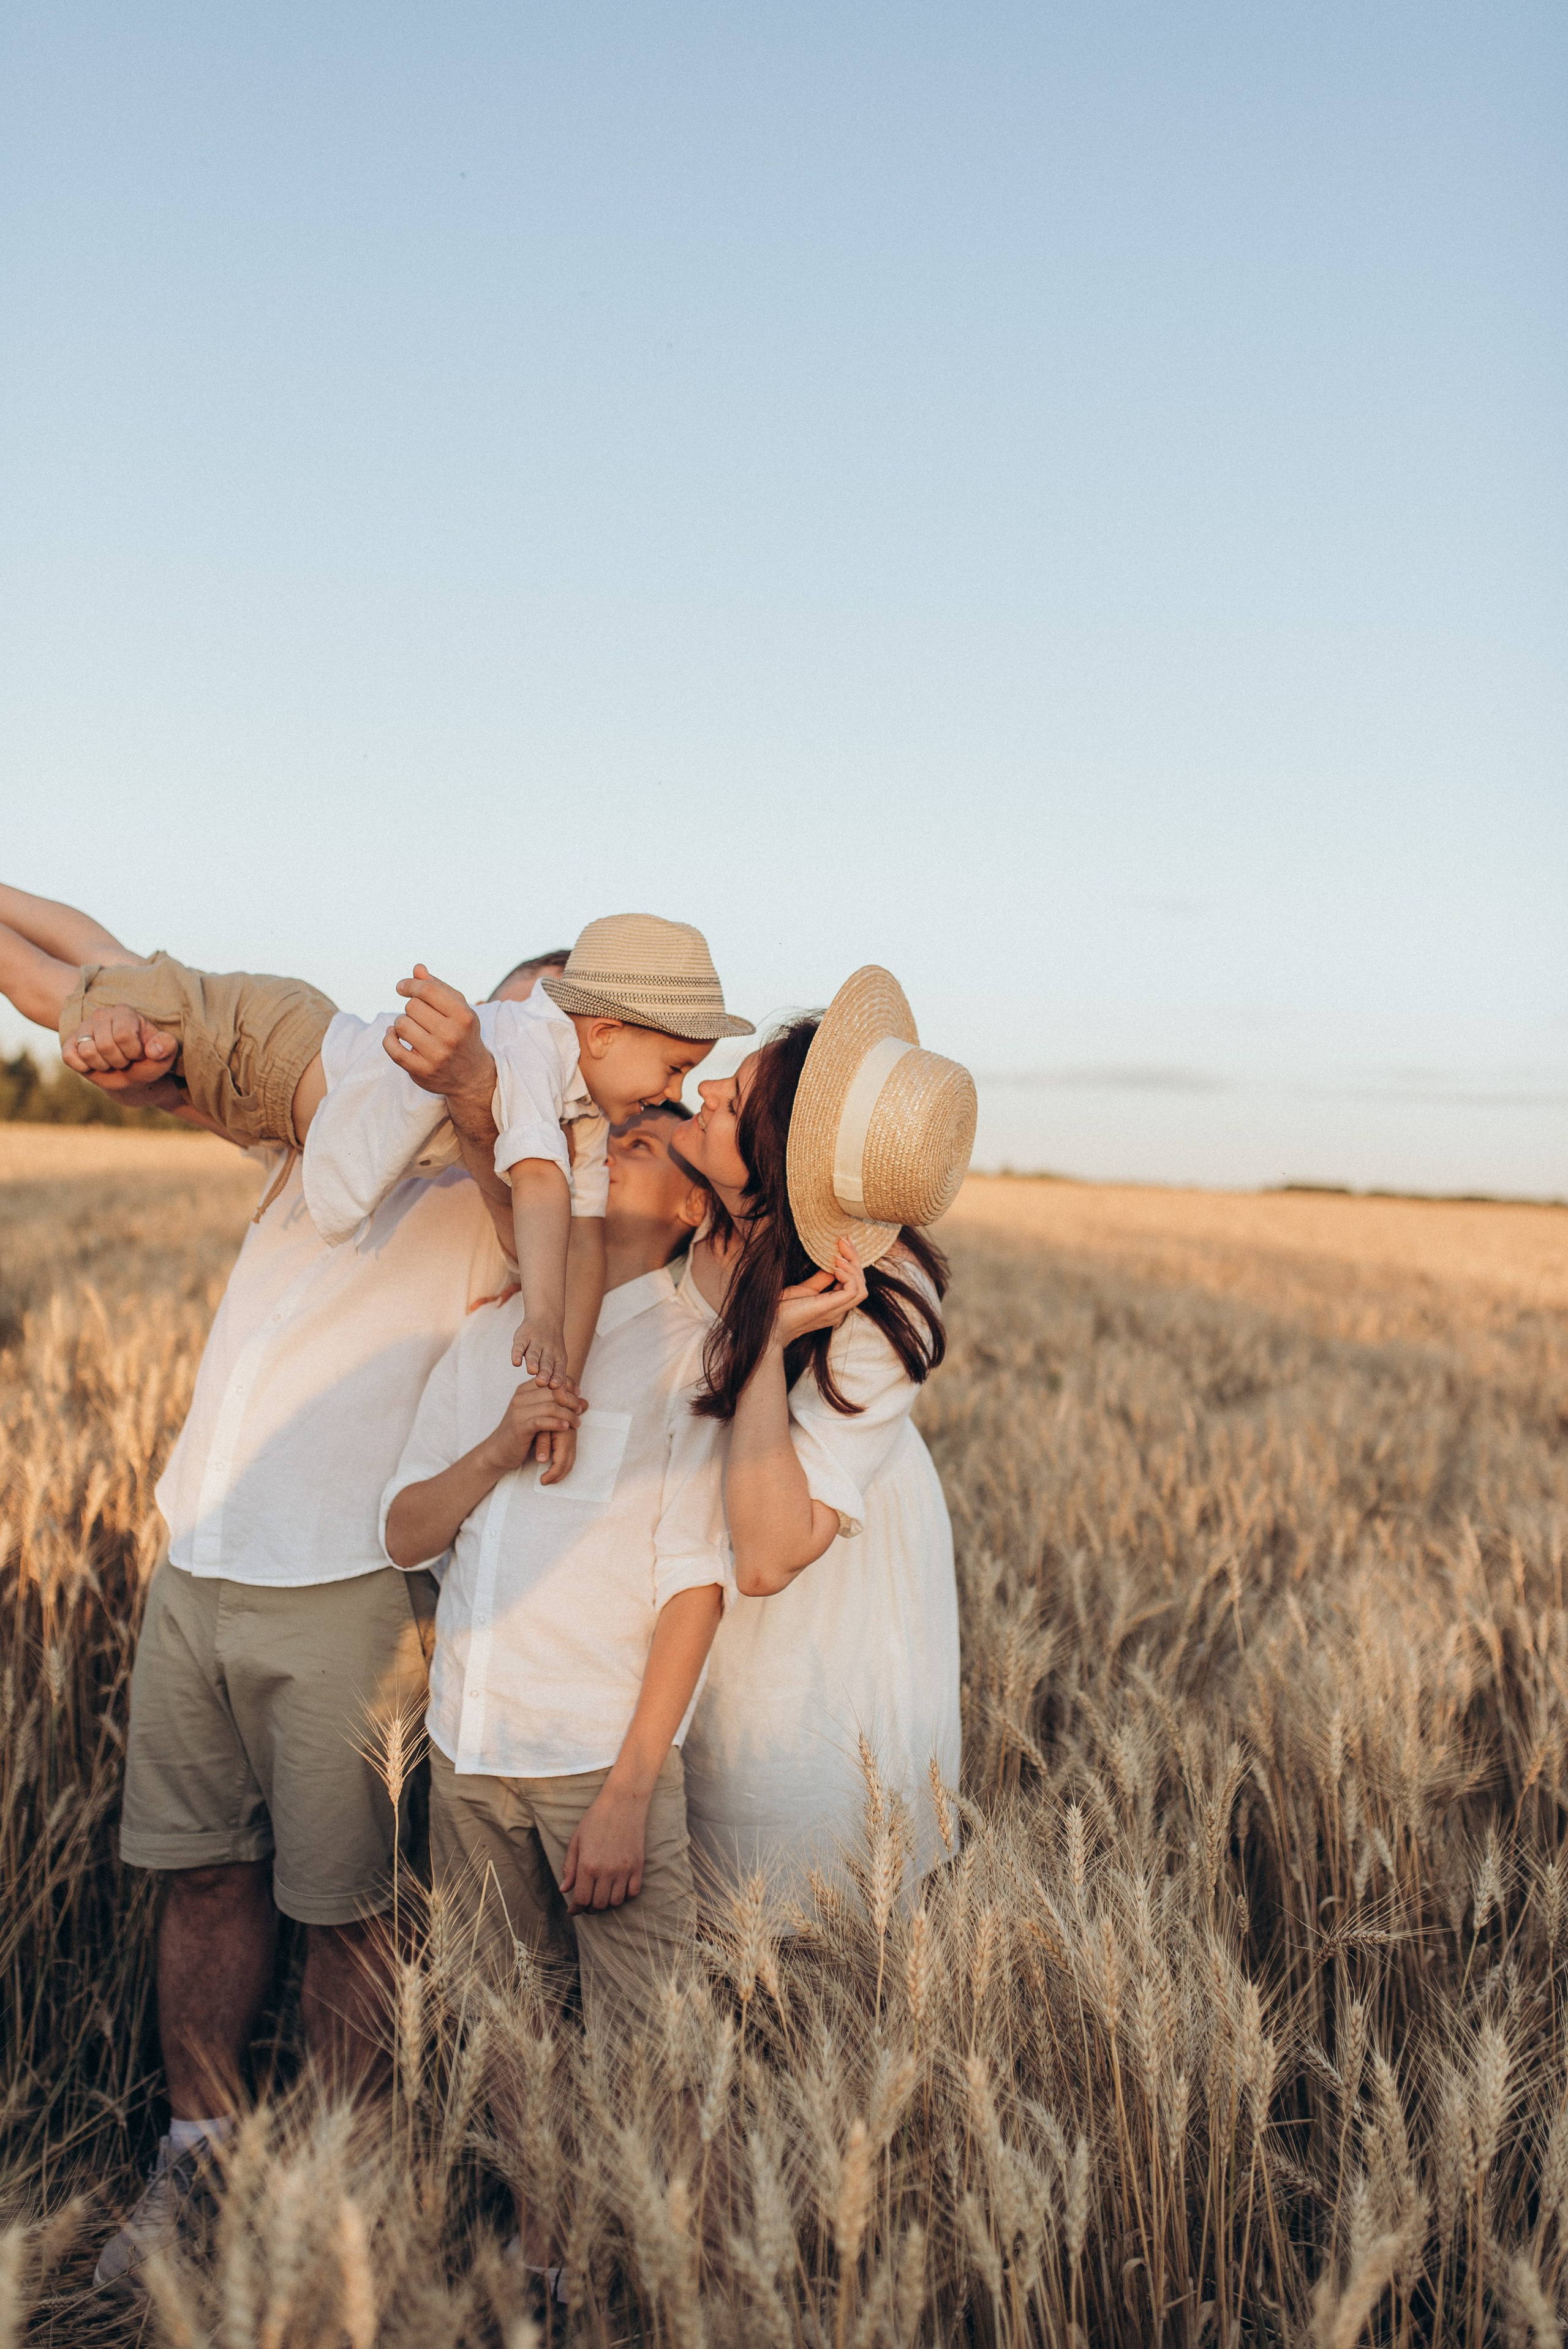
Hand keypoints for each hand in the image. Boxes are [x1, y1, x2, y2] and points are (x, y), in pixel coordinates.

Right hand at [61, 1003, 178, 1090]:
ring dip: (103, 1065)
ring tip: (111, 1062)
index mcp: (125, 1012)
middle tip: (125, 1060)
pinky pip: (70, 1058)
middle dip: (119, 1061)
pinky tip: (95, 1064)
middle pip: (105, 1046)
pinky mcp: (69, 1043)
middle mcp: (101, 1015)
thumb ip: (167, 1047)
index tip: (139, 1053)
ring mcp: (83, 1028)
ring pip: (87, 1052)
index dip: (133, 1052)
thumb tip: (153, 1051)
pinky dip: (85, 1068)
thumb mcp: (164, 1055)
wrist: (131, 1074)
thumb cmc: (147, 1060)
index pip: (123, 1035)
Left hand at [382, 966, 494, 1100]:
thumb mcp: (459, 1009)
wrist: (472, 1076)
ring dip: (400, 1023)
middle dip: (411, 1007)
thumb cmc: (462, 1035)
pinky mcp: (422, 1071)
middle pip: (412, 1006)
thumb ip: (439, 987)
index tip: (402, 987)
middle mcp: (451, 1036)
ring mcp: (437, 1055)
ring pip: (401, 1025)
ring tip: (410, 1027)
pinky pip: (393, 1049)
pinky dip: (388, 1038)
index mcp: (463, 1016)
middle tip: (418, 1016)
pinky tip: (392, 1035)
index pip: (427, 990)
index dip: (410, 984)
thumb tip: (417, 969)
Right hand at [482, 1377, 583, 1475]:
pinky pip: (542, 1421)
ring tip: (576, 1422)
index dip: (568, 1385)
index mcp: (524, 1390)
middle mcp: (520, 1397)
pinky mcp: (520, 1427)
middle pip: (553, 1392)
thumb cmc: (522, 1432)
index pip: (550, 1379)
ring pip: (551, 1406)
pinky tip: (565, 1428)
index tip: (579, 1394)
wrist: (499, 1451)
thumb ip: (559, 1407)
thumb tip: (585, 1402)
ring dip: (568, 1414)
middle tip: (580, 1410)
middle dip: (571, 1400)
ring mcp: (519, 1412)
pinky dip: (557, 1423)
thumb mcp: (540, 1415)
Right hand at [511, 1312, 571, 1386]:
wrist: (546, 1317)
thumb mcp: (558, 1364)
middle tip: (543, 1382)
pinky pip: (520, 1345)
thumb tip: (564, 1405)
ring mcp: (535, 1343)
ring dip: (533, 1362)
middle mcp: (548, 1351)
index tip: (555, 1387)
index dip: (556, 1378)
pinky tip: (515, 1362)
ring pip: (534, 1353)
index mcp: (558, 1359)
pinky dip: (517, 1353)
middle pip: (546, 1363)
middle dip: (545, 1372)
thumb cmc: (552, 1348)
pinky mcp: (523, 1337)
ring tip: (531, 1371)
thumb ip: (559, 1384)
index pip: (558, 1370)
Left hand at [561, 1778, 649, 1912]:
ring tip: (601, 1895)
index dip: (576, 1909)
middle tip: (586, 1903)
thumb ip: (569, 1867)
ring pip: (616, 1901)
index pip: (581, 1900)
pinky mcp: (638, 1866)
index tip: (573, 1910)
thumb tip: (564, 1890)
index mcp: (588, 1865)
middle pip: (598, 1904)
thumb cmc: (596, 1819)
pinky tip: (617, 1888)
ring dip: (607, 1902)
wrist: (623, 1803)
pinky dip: (624, 1895)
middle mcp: (606, 1871)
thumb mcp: (576, 1840)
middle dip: (590, 1907)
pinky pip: (632, 1892)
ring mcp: (624, 1870)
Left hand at [771, 1236, 866, 1350]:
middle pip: (861, 1284)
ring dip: (854, 1267)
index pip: (855, 1283)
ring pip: (861, 1289)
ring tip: (839, 1255)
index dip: (852, 1261)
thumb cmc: (784, 1308)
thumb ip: (821, 1278)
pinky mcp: (830, 1309)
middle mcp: (839, 1309)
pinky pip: (852, 1292)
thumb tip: (832, 1262)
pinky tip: (835, 1267)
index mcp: (835, 1304)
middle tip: (844, 1241)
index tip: (844, 1241)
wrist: (771, 1325)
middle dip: (855, 1259)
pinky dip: (848, 1277)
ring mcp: (836, 1311)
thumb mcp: (806, 1288)